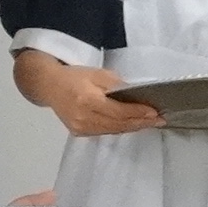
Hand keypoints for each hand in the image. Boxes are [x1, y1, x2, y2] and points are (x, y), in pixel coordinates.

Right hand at [37, 62, 163, 137]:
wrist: (48, 86)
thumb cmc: (74, 77)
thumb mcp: (97, 73)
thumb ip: (116, 85)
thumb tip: (136, 97)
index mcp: (87, 100)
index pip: (119, 111)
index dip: (138, 113)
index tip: (154, 112)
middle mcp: (83, 117)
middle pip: (118, 124)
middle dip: (140, 122)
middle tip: (159, 120)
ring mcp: (80, 127)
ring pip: (113, 130)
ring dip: (132, 127)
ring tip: (149, 123)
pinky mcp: (79, 132)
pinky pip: (104, 132)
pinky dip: (119, 128)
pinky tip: (130, 125)